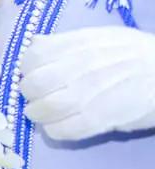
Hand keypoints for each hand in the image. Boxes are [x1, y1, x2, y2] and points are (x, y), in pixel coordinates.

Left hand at [23, 25, 154, 141]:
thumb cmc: (139, 54)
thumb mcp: (102, 37)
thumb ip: (68, 42)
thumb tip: (36, 45)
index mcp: (77, 44)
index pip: (31, 57)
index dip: (28, 69)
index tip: (35, 75)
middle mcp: (78, 67)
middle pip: (32, 85)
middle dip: (30, 94)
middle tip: (38, 98)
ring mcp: (88, 94)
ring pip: (43, 109)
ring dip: (38, 114)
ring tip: (45, 114)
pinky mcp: (101, 119)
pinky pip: (64, 130)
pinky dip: (55, 131)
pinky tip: (61, 127)